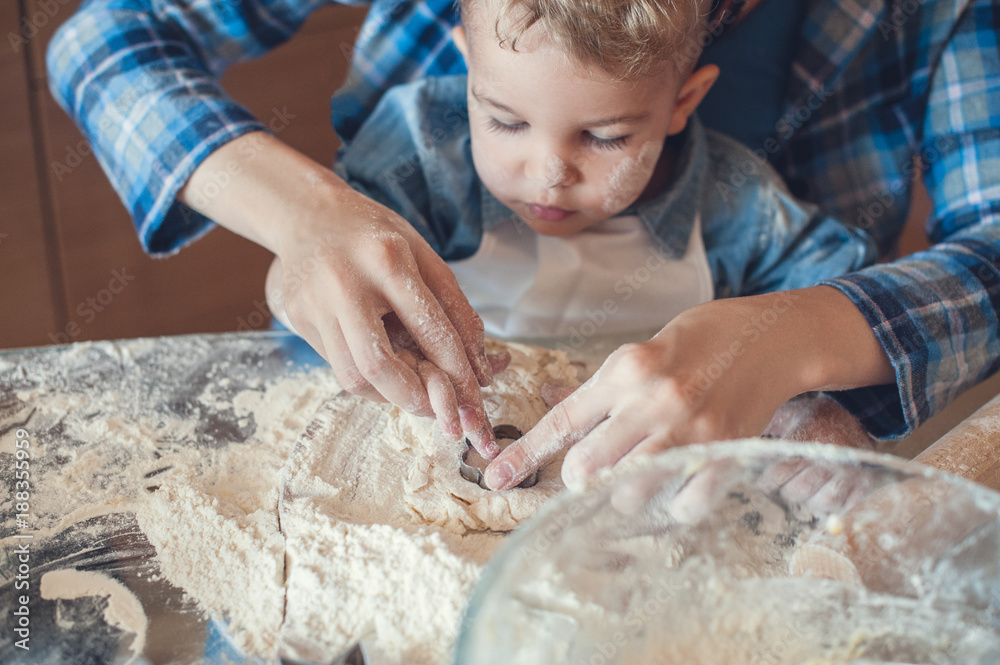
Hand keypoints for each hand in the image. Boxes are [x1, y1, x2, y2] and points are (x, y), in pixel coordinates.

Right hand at [181, 133, 499, 455]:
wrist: (306, 214)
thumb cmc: (374, 234)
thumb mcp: (422, 253)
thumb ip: (453, 305)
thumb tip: (478, 363)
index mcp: (385, 259)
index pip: (427, 326)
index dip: (455, 368)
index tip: (474, 395)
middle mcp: (344, 285)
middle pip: (377, 365)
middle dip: (414, 398)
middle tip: (440, 411)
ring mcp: (314, 305)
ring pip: (352, 376)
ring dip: (390, 396)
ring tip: (415, 391)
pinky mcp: (298, 321)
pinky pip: (338, 366)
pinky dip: (369, 380)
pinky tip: (387, 372)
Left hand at [484, 288, 894, 489]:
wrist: (774, 335)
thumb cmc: (704, 338)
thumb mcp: (643, 350)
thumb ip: (602, 388)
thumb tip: (553, 406)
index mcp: (626, 370)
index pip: (562, 420)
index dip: (524, 454)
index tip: (496, 479)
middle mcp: (653, 400)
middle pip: (588, 467)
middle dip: (580, 479)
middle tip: (592, 472)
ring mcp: (691, 430)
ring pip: (629, 492)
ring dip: (625, 494)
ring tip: (642, 473)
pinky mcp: (726, 452)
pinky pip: (682, 505)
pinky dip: (673, 506)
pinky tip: (678, 487)